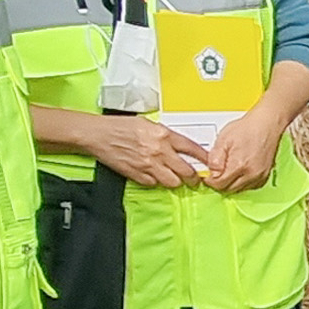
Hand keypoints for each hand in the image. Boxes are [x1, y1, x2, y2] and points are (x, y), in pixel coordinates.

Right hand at [81, 114, 208, 188]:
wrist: (98, 134)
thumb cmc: (120, 126)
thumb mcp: (148, 123)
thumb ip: (165, 135)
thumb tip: (178, 145)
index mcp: (164, 135)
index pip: (192, 148)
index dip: (204, 158)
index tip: (210, 164)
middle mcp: (159, 151)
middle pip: (186, 171)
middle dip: (193, 178)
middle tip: (195, 180)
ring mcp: (149, 165)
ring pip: (173, 182)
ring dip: (175, 181)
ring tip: (174, 179)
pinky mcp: (138, 175)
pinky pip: (154, 184)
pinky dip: (156, 182)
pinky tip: (154, 176)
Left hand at [198, 107, 286, 191]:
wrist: (267, 124)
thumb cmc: (247, 128)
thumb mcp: (223, 139)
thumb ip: (214, 159)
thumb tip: (211, 173)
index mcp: (240, 165)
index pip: (220, 184)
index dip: (210, 180)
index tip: (208, 175)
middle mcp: (252, 174)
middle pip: (229, 190)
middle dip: (220, 183)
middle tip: (215, 172)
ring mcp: (260, 177)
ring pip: (239, 190)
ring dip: (231, 184)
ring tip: (227, 169)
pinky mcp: (265, 176)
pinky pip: (249, 187)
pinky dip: (241, 183)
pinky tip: (239, 172)